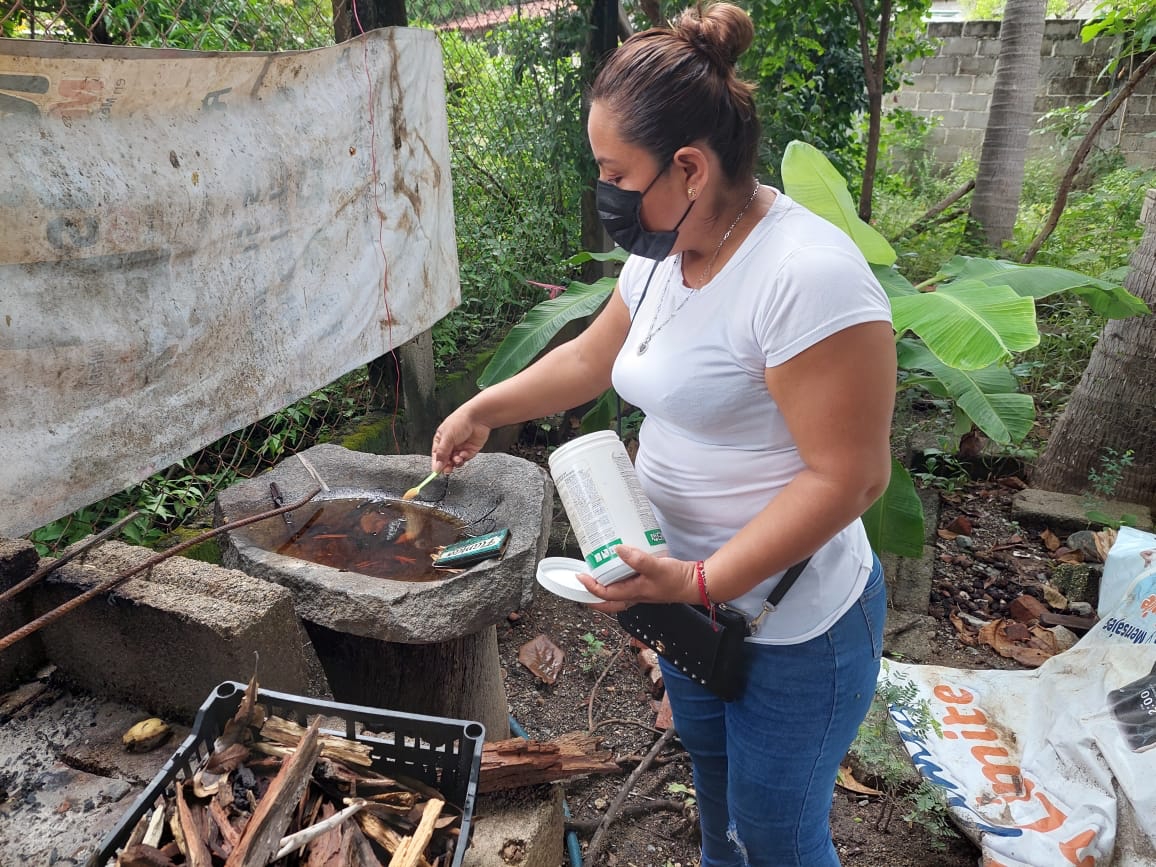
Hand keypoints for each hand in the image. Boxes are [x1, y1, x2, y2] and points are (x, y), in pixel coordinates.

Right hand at [431, 408, 491, 473]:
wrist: (478, 417)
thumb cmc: (460, 422)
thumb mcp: (447, 438)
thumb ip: (442, 453)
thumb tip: (436, 467)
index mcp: (441, 439)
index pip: (436, 455)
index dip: (436, 464)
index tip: (437, 472)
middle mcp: (450, 444)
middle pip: (446, 460)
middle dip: (447, 465)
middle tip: (448, 470)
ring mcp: (460, 447)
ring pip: (456, 461)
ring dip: (456, 462)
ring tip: (458, 458)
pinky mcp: (470, 450)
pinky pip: (465, 458)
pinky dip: (464, 458)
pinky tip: (464, 454)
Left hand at [576, 545, 697, 610]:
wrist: (695, 583)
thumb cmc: (677, 580)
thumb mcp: (656, 567)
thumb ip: (637, 559)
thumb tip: (618, 550)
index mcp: (633, 593)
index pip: (605, 594)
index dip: (590, 586)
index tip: (580, 576)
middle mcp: (634, 595)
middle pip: (607, 602)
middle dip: (592, 597)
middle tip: (580, 587)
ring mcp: (641, 592)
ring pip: (616, 595)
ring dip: (604, 589)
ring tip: (596, 577)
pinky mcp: (647, 585)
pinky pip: (626, 586)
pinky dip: (618, 580)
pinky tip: (620, 568)